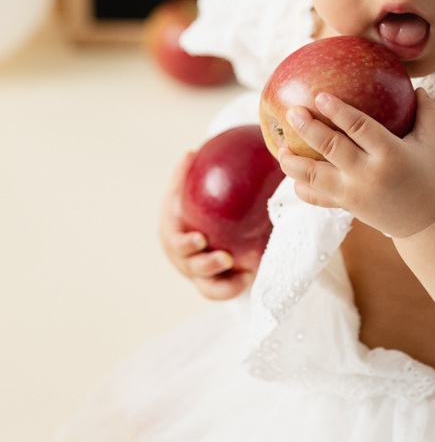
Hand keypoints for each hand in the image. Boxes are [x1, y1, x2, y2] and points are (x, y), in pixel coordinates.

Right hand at [159, 152, 254, 300]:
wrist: (195, 226)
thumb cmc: (191, 203)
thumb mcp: (184, 189)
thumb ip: (185, 174)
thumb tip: (190, 152)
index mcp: (173, 235)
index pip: (175, 242)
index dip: (185, 244)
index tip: (200, 239)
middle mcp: (183, 258)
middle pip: (191, 267)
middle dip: (206, 265)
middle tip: (225, 258)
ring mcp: (198, 274)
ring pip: (208, 286)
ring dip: (225, 283)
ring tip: (246, 273)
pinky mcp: (214, 283)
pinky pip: (225, 289)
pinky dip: (237, 285)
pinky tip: (253, 273)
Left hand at [279, 87, 434, 237]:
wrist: (426, 221)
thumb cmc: (429, 174)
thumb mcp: (433, 142)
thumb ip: (428, 112)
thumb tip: (417, 86)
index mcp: (390, 154)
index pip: (360, 128)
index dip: (338, 111)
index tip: (319, 95)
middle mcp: (368, 174)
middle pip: (330, 148)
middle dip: (307, 128)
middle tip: (292, 111)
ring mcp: (353, 193)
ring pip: (314, 176)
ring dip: (293, 160)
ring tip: (280, 145)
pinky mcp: (345, 207)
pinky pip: (315, 197)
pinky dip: (300, 185)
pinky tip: (292, 171)